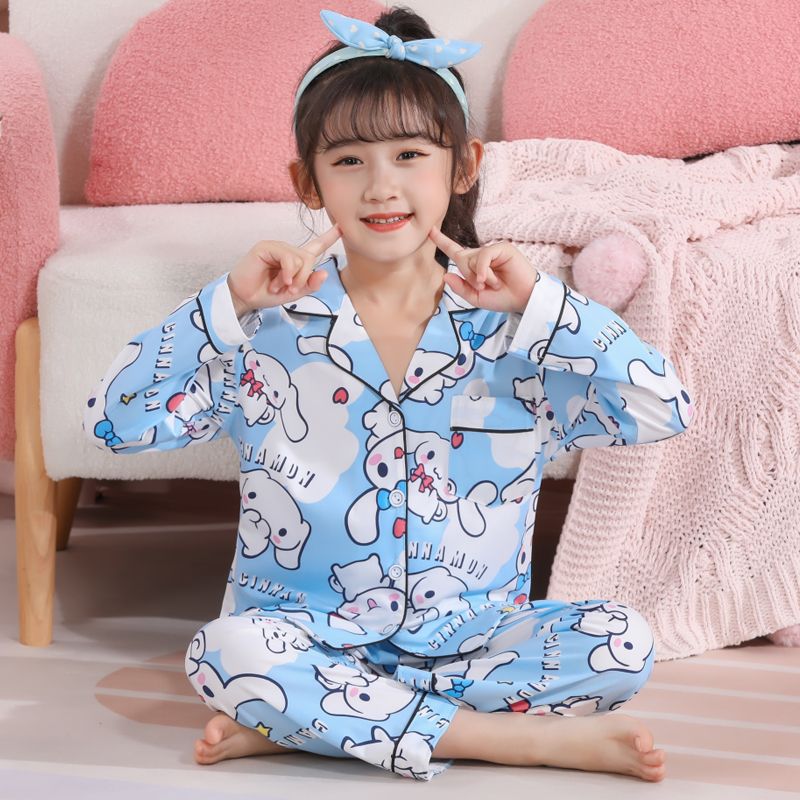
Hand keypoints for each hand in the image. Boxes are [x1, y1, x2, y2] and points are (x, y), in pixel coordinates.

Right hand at [227, 223, 341, 312]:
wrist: (245, 298)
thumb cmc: (266, 294)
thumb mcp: (294, 293)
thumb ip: (310, 284)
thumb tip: (324, 272)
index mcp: (296, 260)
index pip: (316, 246)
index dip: (330, 236)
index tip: (343, 227)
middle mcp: (288, 251)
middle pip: (310, 257)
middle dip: (304, 277)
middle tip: (290, 289)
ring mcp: (277, 247)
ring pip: (301, 258)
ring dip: (294, 278)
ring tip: (279, 286)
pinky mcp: (267, 247)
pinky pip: (288, 258)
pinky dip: (287, 273)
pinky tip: (279, 281)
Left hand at [429, 226, 538, 313]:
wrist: (523, 299)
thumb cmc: (502, 298)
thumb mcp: (476, 298)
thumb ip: (460, 288)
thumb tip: (446, 275)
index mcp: (474, 265)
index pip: (454, 251)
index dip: (441, 240)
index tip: (430, 230)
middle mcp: (481, 255)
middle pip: (460, 259)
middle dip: (469, 277)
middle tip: (485, 287)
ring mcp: (492, 250)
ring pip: (471, 259)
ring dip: (479, 277)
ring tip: (493, 284)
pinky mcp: (501, 248)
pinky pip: (482, 256)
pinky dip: (483, 270)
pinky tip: (491, 280)